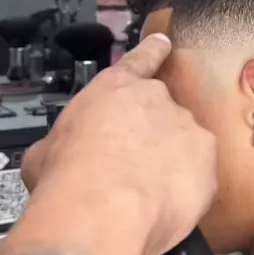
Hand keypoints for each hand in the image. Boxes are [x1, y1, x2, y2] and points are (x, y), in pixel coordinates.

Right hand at [22, 35, 217, 254]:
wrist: (102, 209)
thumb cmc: (70, 178)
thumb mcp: (45, 152)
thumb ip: (61, 141)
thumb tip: (51, 155)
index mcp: (115, 88)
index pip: (140, 59)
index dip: (153, 51)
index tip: (163, 45)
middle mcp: (155, 100)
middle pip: (160, 113)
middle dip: (150, 137)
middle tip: (130, 168)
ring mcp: (185, 126)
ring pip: (183, 144)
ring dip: (170, 163)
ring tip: (144, 192)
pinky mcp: (207, 158)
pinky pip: (200, 171)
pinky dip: (188, 186)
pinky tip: (165, 203)